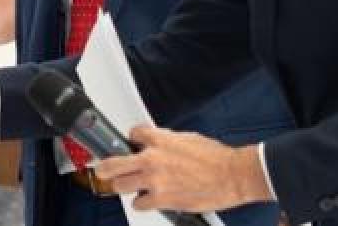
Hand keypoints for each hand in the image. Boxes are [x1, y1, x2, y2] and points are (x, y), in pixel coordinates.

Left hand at [95, 126, 273, 213]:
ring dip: (124, 186)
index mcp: (159, 140)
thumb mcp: (187, 138)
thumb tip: (155, 142)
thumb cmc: (216, 157)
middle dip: (105, 167)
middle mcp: (152, 159)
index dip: (132, 140)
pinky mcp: (163, 199)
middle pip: (112, 164)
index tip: (131, 144)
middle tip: (103, 169)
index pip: (132, 134)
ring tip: (129, 186)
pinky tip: (147, 200)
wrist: (234, 175)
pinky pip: (139, 204)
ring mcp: (155, 181)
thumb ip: (166, 141)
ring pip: (120, 186)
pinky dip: (141, 203)